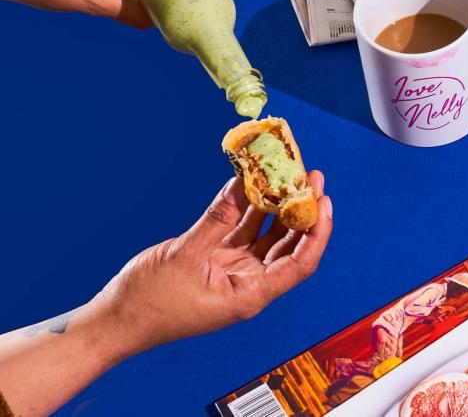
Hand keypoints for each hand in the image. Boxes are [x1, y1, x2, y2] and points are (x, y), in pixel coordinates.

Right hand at [93, 172, 331, 354]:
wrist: (115, 320)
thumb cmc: (149, 301)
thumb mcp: (185, 255)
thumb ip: (218, 219)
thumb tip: (244, 184)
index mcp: (250, 295)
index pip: (300, 263)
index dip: (317, 232)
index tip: (324, 201)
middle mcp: (249, 283)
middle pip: (289, 245)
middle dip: (304, 211)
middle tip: (312, 176)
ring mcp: (233, 270)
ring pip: (267, 234)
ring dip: (279, 206)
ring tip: (290, 174)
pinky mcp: (216, 260)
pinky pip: (242, 230)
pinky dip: (249, 208)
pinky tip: (255, 183)